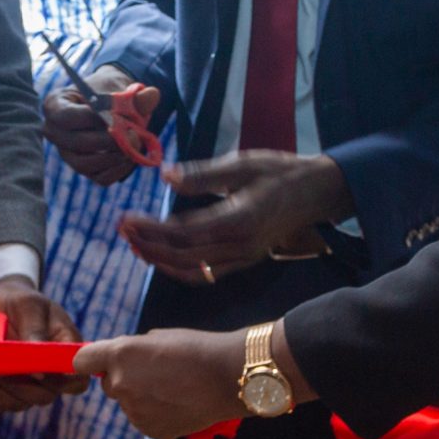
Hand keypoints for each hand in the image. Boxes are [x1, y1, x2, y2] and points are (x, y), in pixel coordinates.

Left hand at [0, 275, 85, 412]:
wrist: (0, 304)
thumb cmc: (22, 302)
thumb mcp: (31, 306)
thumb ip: (36, 330)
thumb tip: (40, 360)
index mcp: (68, 354)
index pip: (76, 381)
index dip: (61, 383)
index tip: (38, 372)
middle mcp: (52, 375)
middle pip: (45, 396)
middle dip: (22, 387)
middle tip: (0, 372)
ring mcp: (30, 385)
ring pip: (21, 403)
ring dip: (1, 393)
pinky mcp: (8, 390)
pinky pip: (0, 403)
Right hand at [42, 67, 158, 185]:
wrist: (112, 108)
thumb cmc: (110, 96)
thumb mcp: (120, 91)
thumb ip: (136, 95)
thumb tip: (153, 95)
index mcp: (55, 105)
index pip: (66, 117)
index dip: (91, 119)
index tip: (117, 116)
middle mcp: (54, 132)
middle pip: (77, 143)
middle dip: (109, 141)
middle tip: (134, 135)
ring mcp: (67, 154)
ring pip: (86, 164)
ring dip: (114, 156)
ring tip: (135, 143)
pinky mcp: (84, 169)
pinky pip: (100, 177)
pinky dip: (119, 169)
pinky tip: (132, 155)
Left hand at [74, 328, 249, 438]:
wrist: (228, 377)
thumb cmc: (196, 348)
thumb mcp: (157, 338)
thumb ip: (132, 350)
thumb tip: (122, 359)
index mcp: (119, 355)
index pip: (82, 361)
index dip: (91, 360)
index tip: (100, 362)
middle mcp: (120, 385)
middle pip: (108, 385)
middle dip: (124, 379)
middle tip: (154, 373)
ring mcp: (134, 411)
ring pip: (128, 404)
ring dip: (141, 397)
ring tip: (173, 389)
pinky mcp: (151, 430)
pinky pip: (145, 420)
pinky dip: (155, 413)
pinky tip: (178, 404)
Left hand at [120, 153, 351, 285]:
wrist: (316, 192)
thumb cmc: (280, 172)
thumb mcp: (241, 164)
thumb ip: (201, 174)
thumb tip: (165, 175)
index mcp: (237, 220)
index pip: (182, 232)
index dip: (151, 228)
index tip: (126, 218)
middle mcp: (239, 246)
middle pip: (182, 255)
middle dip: (148, 244)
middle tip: (122, 230)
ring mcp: (243, 258)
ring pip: (193, 270)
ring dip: (160, 260)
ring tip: (135, 244)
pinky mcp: (245, 260)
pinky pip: (207, 274)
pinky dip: (180, 269)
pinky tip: (163, 257)